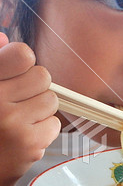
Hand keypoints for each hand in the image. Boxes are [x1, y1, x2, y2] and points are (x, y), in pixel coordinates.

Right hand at [0, 33, 60, 185]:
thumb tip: (3, 38)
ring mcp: (15, 125)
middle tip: (18, 99)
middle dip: (33, 87)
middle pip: (43, 77)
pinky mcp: (29, 146)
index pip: (23, 54)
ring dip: (39, 109)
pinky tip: (23, 135)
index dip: (22, 60)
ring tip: (18, 119)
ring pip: (51, 101)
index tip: (17, 69)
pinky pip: (54, 125)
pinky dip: (42, 130)